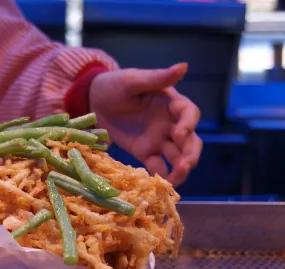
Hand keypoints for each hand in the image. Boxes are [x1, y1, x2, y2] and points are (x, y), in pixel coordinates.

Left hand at [89, 63, 201, 185]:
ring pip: (178, 157)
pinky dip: (161, 176)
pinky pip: (158, 167)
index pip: (189, 114)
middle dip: (190, 154)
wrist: (93, 100)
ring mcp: (159, 139)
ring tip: (175, 180)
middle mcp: (170, 123)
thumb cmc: (115, 84)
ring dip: (180, 169)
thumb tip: (184, 67)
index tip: (180, 133)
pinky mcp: (145, 152)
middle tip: (185, 165)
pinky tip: (159, 186)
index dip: (189, 124)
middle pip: (190, 141)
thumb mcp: (133, 80)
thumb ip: (157, 77)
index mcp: (171, 103)